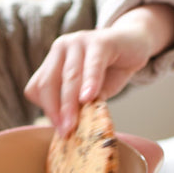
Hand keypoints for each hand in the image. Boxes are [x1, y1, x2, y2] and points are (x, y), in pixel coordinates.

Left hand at [24, 4, 173, 135]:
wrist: (135, 45)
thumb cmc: (109, 71)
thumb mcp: (90, 92)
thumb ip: (79, 105)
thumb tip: (68, 128)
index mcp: (52, 61)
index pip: (37, 87)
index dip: (46, 110)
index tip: (59, 130)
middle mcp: (61, 48)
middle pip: (49, 83)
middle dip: (55, 110)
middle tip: (65, 132)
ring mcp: (78, 41)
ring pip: (70, 76)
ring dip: (70, 103)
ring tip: (73, 124)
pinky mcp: (100, 41)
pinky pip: (93, 65)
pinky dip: (90, 83)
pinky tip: (89, 98)